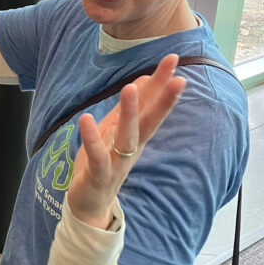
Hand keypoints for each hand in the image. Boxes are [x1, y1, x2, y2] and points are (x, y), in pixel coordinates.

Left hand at [66, 54, 186, 228]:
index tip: (173, 59)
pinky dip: (92, 138)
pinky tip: (86, 119)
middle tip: (177, 75)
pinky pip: (97, 155)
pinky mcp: (98, 175)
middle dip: (163, 98)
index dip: (162, 83)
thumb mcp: (115, 132)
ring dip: (130, 113)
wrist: (90, 205)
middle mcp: (131, 148)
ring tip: (130, 88)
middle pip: (150, 121)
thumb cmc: (103, 164)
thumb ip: (129, 110)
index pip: (152, 106)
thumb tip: (143, 81)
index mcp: (135, 136)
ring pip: (128, 136)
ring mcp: (116, 162)